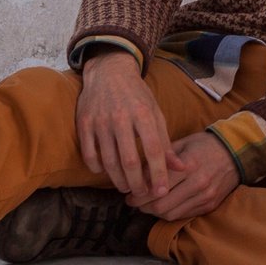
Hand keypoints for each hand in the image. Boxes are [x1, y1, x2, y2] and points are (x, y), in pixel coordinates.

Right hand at [77, 50, 175, 198]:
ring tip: (126, 186)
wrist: (109, 70)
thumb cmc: (137, 95)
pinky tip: (105, 172)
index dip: (159, 173)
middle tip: (142, 194)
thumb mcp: (155, 112)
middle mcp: (121, 118)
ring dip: (118, 179)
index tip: (162, 191)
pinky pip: (89, 154)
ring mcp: (100, 121)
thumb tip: (181, 168)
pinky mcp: (84, 123)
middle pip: (129, 161)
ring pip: (108, 161)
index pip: (153, 150)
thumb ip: (166, 142)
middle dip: (137, 183)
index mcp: (143, 113)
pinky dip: (97, 168)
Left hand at [129, 131, 238, 222]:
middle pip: (161, 205)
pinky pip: (183, 215)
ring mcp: (205, 196)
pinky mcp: (210, 205)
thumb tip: (139, 173)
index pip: (156, 187)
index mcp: (189, 164)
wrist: (237, 152)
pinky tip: (164, 206)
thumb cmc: (205, 145)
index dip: (139, 194)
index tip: (129, 194)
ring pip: (170, 214)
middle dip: (143, 206)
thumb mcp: (183, 143)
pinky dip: (170, 213)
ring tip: (147, 205)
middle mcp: (198, 183)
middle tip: (134, 202)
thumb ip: (162, 159)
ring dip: (154, 212)